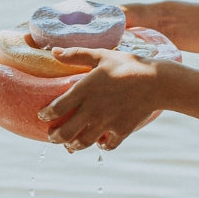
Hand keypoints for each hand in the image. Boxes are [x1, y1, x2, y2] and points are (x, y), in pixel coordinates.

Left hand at [38, 47, 164, 151]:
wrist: (156, 81)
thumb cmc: (127, 65)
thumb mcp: (100, 55)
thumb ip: (76, 55)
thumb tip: (54, 52)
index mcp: (84, 91)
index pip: (56, 108)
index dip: (46, 115)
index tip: (42, 115)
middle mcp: (92, 110)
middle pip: (66, 132)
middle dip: (55, 137)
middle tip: (52, 136)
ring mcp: (106, 122)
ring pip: (83, 142)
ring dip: (73, 145)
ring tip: (70, 145)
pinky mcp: (121, 130)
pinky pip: (107, 145)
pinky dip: (102, 146)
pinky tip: (100, 143)